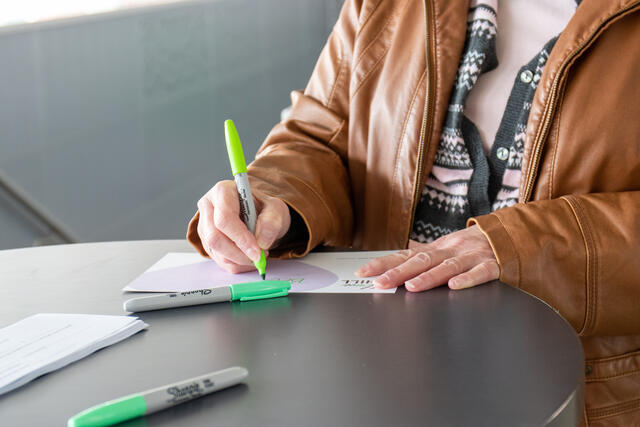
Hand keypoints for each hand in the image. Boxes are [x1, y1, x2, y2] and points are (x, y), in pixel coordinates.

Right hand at [197, 180, 290, 272]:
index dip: (240, 237)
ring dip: (239, 260)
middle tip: (259, 258)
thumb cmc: (265, 209)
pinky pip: (219, 260)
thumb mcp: (276, 209)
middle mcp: (209, 207)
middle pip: (214, 237)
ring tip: (258, 255)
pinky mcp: (207, 242)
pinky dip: (237, 264)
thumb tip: (261, 241)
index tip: (257, 251)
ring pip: (216, 251)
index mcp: (223, 191)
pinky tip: (249, 257)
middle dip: (239, 253)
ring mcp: (205, 225)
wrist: (260, 217)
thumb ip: (272, 221)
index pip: (224, 217)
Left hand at [355, 225, 498, 290]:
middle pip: (421, 260)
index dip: (384, 264)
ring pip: (447, 267)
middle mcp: (452, 250)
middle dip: (399, 272)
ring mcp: (472, 256)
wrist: (516, 232)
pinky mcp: (494, 265)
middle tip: (380, 283)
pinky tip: (455, 286)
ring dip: (429, 277)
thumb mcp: (450, 245)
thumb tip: (404, 252)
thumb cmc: (478, 243)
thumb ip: (428, 252)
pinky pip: (481, 273)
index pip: (406, 256)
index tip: (363, 272)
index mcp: (439, 248)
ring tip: (411, 286)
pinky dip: (468, 279)